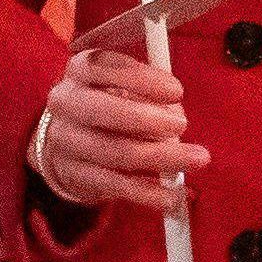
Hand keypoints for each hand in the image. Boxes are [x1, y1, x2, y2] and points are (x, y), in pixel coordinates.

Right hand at [28, 42, 200, 214]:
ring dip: (159, 156)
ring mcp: (65, 140)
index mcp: (80, 69)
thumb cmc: (112, 105)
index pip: (103, 66)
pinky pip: (113, 184)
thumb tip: (177, 114)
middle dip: (146, 119)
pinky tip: (170, 195)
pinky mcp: (73, 173)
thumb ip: (151, 92)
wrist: (69, 143)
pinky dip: (146, 192)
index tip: (176, 91)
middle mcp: (66, 102)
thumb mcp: (125, 85)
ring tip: (196, 159)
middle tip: (182, 125)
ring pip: (114, 151)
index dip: (141, 78)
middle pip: (102, 110)